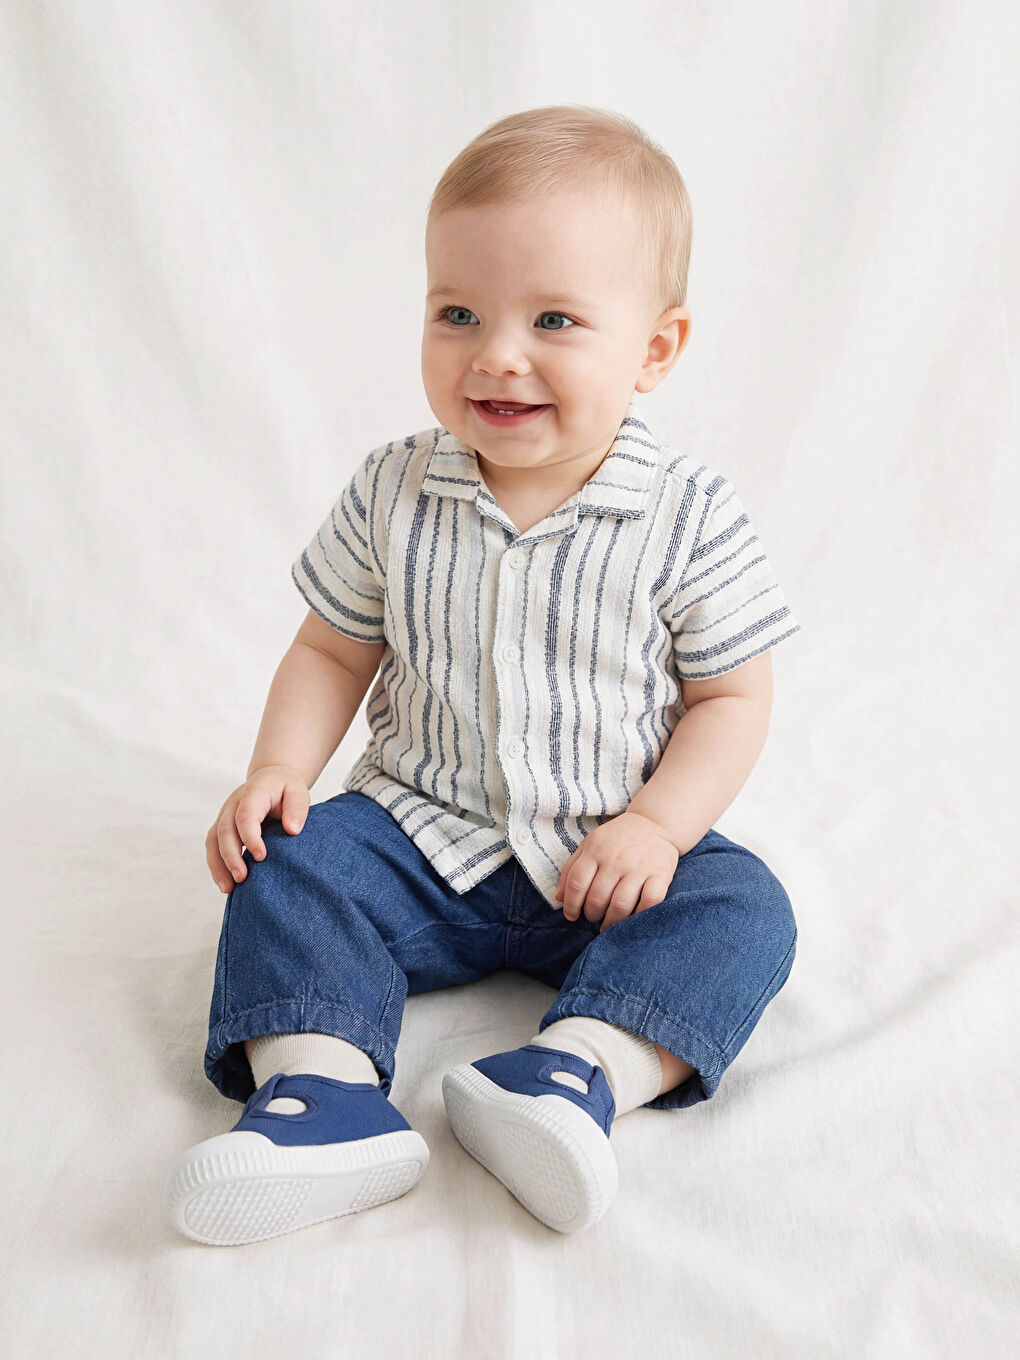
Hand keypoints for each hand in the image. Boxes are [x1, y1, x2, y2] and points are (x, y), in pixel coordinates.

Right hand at [205, 764, 309, 893]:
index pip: (245, 815)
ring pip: (213, 841)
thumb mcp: (298, 791)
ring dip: (219, 865)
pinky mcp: (222, 827)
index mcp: (253, 793)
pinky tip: (226, 884)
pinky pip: (213, 847)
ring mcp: (225, 815)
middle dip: (231, 856)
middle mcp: (233, 804)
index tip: (261, 856)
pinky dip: (217, 866)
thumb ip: (297, 808)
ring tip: (228, 888)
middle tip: (242, 877)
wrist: (271, 779)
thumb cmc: (285, 788)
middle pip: (225, 830)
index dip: (250, 836)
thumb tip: (292, 830)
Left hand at [554, 811, 679, 931]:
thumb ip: (571, 869)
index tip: (572, 916)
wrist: (654, 822)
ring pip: (621, 905)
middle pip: (597, 898)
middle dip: (591, 914)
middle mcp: (617, 859)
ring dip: (611, 921)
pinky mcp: (661, 874)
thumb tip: (558, 899)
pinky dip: (639, 915)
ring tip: (608, 924)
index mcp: (596, 849)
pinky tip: (632, 918)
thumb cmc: (616, 838)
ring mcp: (640, 867)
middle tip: (593, 917)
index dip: (571, 904)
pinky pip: (649, 902)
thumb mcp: (589, 844)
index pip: (577, 883)